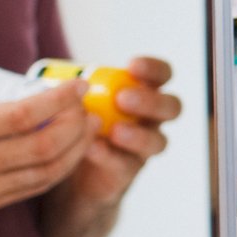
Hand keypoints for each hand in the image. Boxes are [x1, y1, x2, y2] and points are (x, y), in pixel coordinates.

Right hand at [0, 72, 95, 236]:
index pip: (26, 113)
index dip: (61, 98)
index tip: (80, 85)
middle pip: (47, 145)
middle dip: (78, 125)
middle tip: (89, 107)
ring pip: (46, 172)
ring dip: (76, 150)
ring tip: (88, 129)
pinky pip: (31, 189)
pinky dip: (56, 171)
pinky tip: (64, 155)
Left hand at [55, 55, 181, 211]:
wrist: (71, 166)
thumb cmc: (79, 120)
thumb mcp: (80, 99)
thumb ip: (80, 88)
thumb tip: (64, 79)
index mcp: (144, 92)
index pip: (162, 75)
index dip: (153, 69)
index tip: (132, 66)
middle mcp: (151, 119)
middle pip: (172, 107)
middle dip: (150, 102)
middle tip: (122, 98)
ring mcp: (143, 147)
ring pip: (158, 141)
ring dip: (138, 135)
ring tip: (115, 131)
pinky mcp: (128, 171)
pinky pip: (126, 165)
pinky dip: (109, 156)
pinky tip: (92, 148)